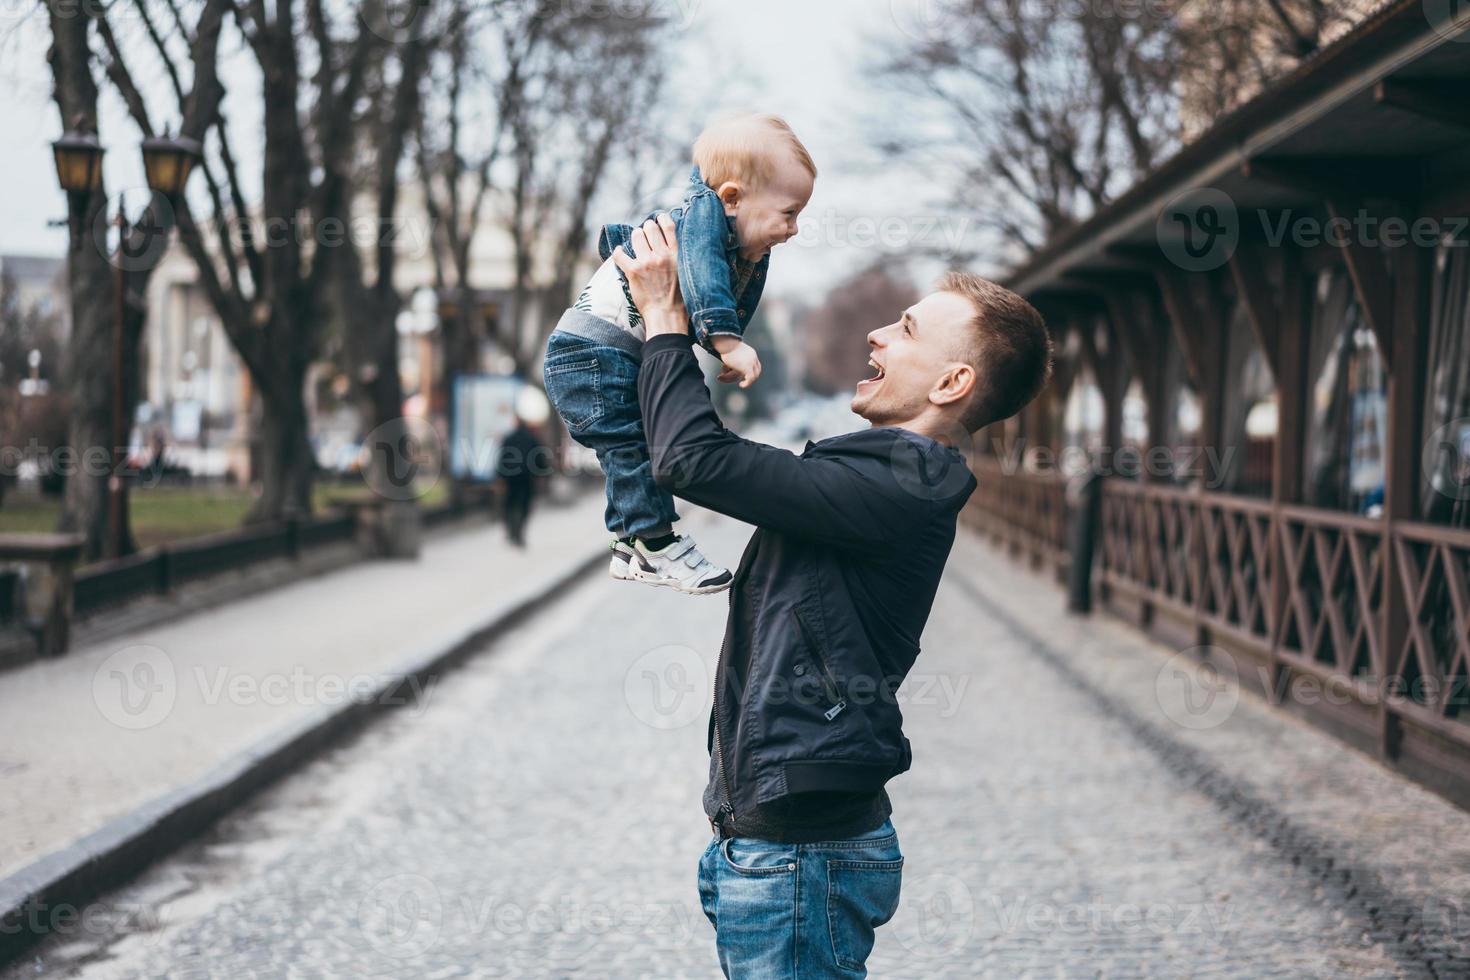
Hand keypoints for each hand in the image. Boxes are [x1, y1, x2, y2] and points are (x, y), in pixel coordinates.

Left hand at [610, 213, 686, 335]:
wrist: (667, 315)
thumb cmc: (679, 299)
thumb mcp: (686, 272)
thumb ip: (679, 257)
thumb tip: (672, 244)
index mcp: (677, 254)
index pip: (668, 225)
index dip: (661, 218)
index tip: (658, 219)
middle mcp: (662, 255)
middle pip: (649, 227)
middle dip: (646, 229)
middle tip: (645, 237)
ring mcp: (647, 263)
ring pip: (636, 236)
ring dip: (635, 238)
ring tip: (636, 245)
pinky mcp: (634, 272)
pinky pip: (620, 255)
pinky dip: (618, 252)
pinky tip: (620, 253)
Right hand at [715, 341, 761, 388]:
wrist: (726, 342)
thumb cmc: (725, 345)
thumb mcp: (731, 352)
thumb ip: (732, 360)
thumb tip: (726, 369)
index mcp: (752, 353)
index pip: (756, 366)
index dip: (750, 372)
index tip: (741, 376)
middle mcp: (753, 358)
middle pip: (755, 372)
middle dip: (748, 378)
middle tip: (740, 381)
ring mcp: (751, 363)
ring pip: (747, 376)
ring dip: (733, 378)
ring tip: (720, 377)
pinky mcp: (747, 367)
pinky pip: (750, 379)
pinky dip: (746, 384)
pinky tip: (741, 385)